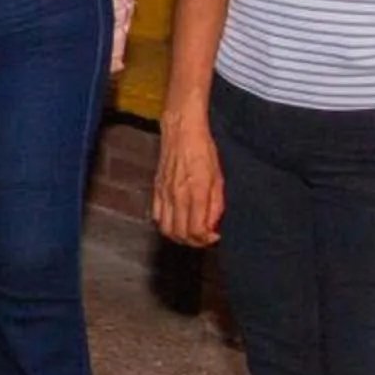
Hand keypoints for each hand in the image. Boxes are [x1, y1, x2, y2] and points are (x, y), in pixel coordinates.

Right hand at [153, 112, 225, 246]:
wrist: (181, 132)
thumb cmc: (204, 151)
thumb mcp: (218, 178)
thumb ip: (216, 204)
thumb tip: (213, 226)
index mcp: (197, 192)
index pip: (197, 230)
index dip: (206, 240)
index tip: (214, 236)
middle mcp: (178, 196)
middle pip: (181, 233)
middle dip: (194, 242)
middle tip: (204, 238)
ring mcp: (164, 193)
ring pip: (166, 228)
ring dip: (179, 237)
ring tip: (190, 233)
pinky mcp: (156, 189)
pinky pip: (156, 216)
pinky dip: (166, 225)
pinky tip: (177, 221)